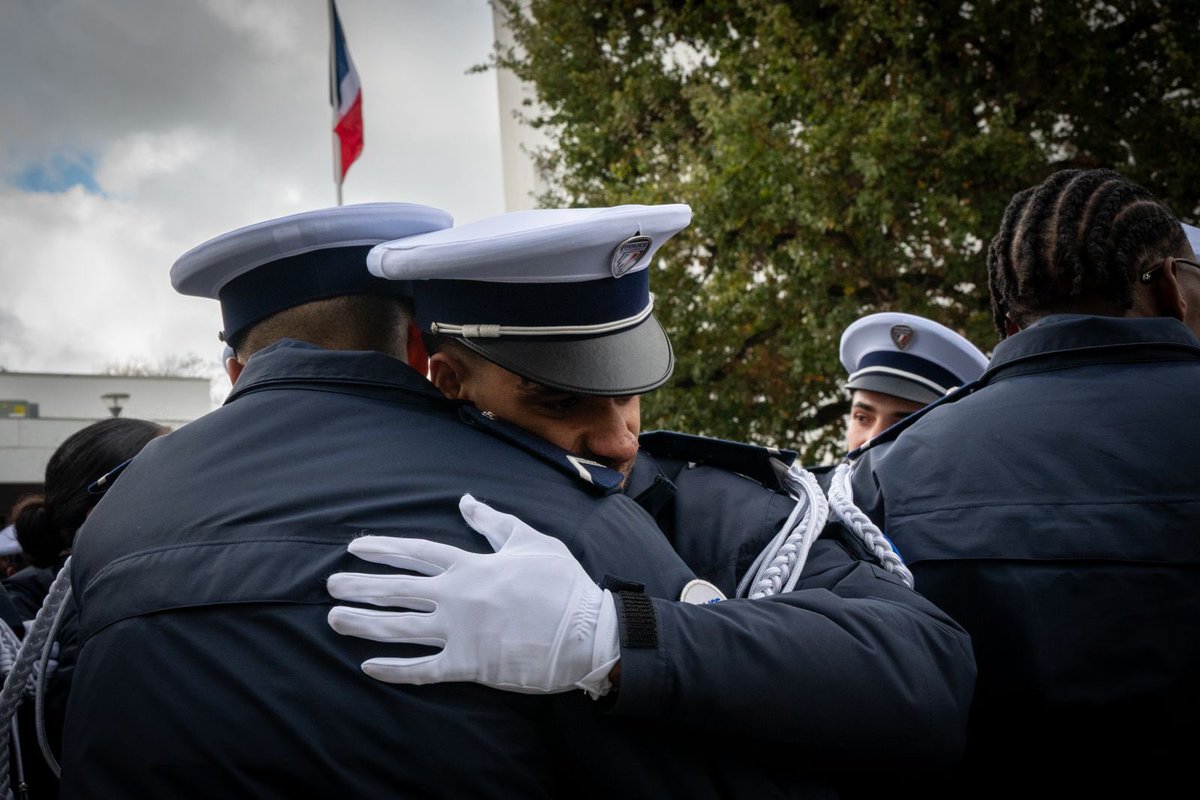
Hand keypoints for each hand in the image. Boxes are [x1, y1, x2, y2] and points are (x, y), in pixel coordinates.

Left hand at [327, 494, 618, 696]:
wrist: (586, 631)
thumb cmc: (562, 583)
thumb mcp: (530, 540)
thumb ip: (493, 522)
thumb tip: (465, 501)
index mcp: (471, 565)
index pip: (416, 552)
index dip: (383, 548)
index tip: (356, 547)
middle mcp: (457, 596)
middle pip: (397, 589)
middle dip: (360, 586)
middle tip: (330, 585)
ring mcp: (460, 632)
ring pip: (400, 627)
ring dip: (364, 622)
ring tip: (335, 619)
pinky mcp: (468, 664)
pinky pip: (423, 669)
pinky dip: (394, 669)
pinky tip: (369, 665)